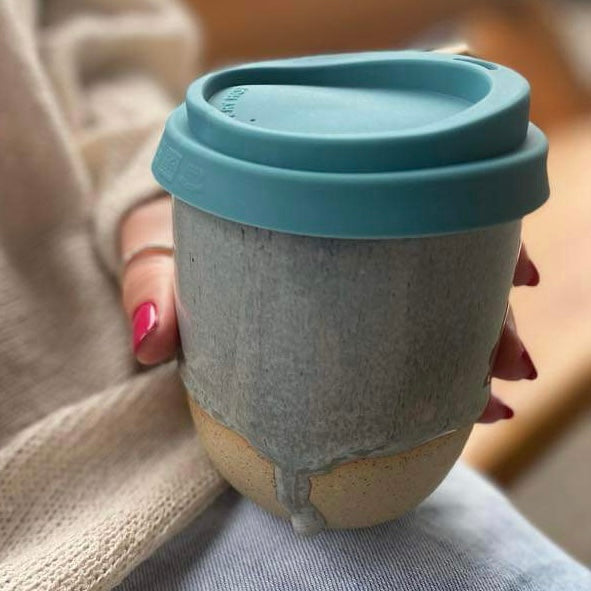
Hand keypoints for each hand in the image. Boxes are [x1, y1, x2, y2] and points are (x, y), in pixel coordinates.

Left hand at [120, 196, 538, 421]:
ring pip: (433, 301)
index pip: (412, 209)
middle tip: (507, 360)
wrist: (161, 233)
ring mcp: (352, 273)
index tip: (515, 276)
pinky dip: (438, 361)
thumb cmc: (168, 232)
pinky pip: (404, 331)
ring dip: (472, 343)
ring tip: (496, 389)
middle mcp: (350, 234)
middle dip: (483, 310)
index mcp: (319, 201)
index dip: (472, 239)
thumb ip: (154, 283)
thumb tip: (151, 341)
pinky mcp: (344, 308)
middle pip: (437, 262)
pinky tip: (465, 396)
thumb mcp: (158, 247)